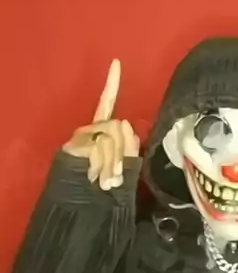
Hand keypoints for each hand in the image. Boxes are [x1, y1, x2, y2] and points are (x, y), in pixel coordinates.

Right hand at [62, 59, 139, 189]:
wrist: (81, 209)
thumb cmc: (105, 192)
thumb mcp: (123, 168)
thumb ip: (128, 147)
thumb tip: (126, 125)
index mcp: (103, 132)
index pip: (108, 105)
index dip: (112, 84)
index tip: (116, 63)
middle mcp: (91, 130)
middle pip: (119, 125)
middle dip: (123, 152)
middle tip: (117, 177)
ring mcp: (80, 137)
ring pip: (111, 137)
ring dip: (113, 163)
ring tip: (107, 182)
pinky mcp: (73, 145)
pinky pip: (99, 147)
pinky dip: (102, 165)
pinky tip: (94, 178)